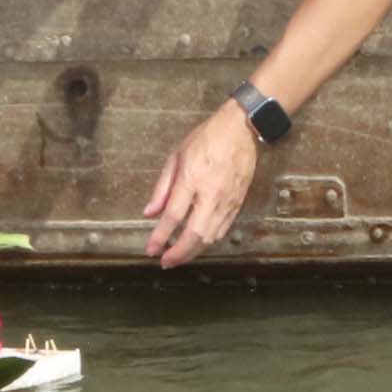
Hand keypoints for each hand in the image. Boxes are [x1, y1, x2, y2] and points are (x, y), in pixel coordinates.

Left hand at [144, 100, 262, 264]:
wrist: (241, 129)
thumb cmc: (206, 138)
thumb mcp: (176, 156)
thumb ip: (162, 187)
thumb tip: (150, 213)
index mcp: (192, 178)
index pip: (173, 216)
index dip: (161, 237)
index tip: (151, 250)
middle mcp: (211, 193)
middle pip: (194, 234)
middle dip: (178, 253)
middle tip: (165, 262)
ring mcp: (227, 200)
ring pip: (211, 237)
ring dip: (193, 251)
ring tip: (179, 257)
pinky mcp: (238, 203)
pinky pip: (223, 230)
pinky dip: (209, 241)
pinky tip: (199, 244)